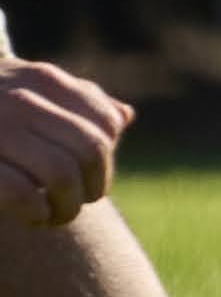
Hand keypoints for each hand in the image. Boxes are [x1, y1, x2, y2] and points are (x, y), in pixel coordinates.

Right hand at [0, 51, 130, 229]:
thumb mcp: (25, 90)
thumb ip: (73, 100)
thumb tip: (123, 116)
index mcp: (41, 79)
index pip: (103, 121)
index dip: (105, 157)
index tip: (91, 176)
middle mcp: (21, 98)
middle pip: (88, 151)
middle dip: (93, 187)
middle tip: (78, 205)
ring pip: (60, 174)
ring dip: (67, 206)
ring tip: (55, 217)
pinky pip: (22, 192)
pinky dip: (36, 212)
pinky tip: (32, 217)